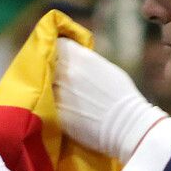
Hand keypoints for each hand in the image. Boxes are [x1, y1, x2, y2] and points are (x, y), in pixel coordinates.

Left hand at [54, 38, 170, 162]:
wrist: (127, 126)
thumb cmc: (122, 96)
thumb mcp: (105, 68)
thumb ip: (86, 61)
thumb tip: (75, 60)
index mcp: (80, 58)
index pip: (57, 44)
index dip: (57, 49)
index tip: (60, 55)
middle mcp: (66, 72)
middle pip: (46, 63)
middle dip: (49, 67)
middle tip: (56, 76)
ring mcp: (59, 93)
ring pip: (42, 85)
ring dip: (47, 87)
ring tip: (58, 93)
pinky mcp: (56, 114)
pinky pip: (45, 105)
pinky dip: (49, 105)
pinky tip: (61, 109)